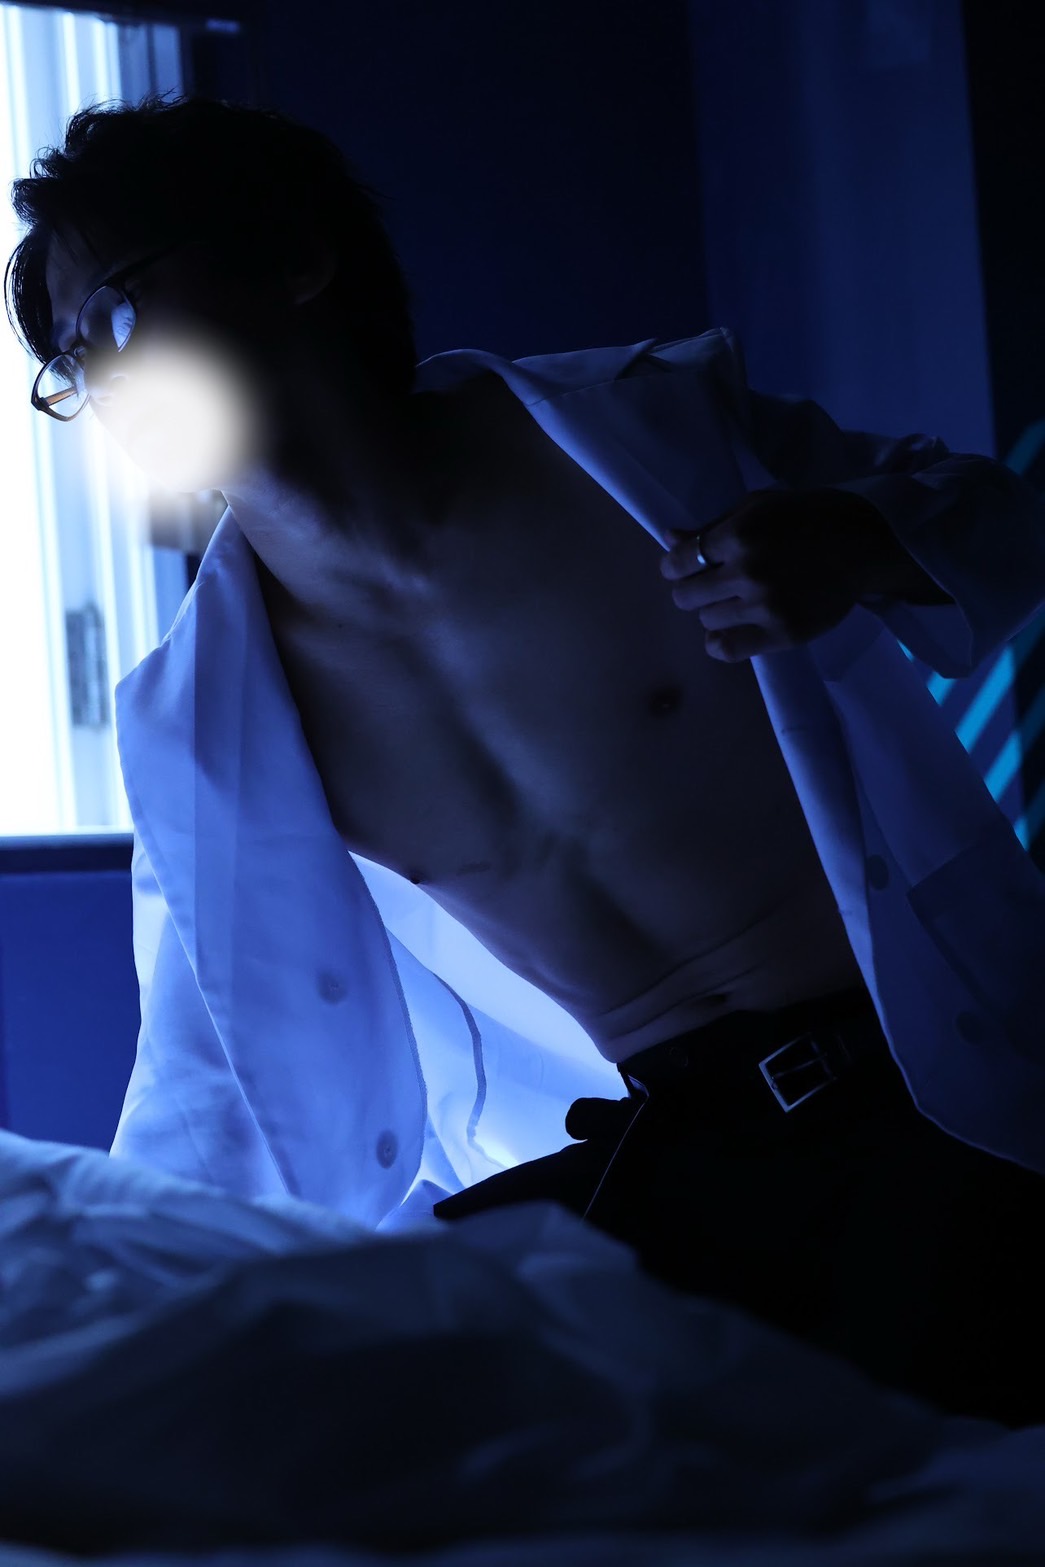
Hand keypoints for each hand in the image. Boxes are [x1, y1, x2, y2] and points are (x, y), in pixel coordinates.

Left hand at [660, 487, 872, 660]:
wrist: (865, 544)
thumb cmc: (810, 517)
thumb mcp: (760, 506)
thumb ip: (713, 525)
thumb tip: (669, 539)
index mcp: (738, 535)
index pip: (679, 562)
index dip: (676, 567)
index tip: (683, 569)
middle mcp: (746, 572)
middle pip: (686, 596)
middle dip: (694, 589)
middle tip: (712, 586)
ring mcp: (764, 606)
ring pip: (707, 620)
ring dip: (715, 611)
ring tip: (737, 602)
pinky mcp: (782, 633)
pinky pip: (728, 649)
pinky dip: (720, 642)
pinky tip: (730, 631)